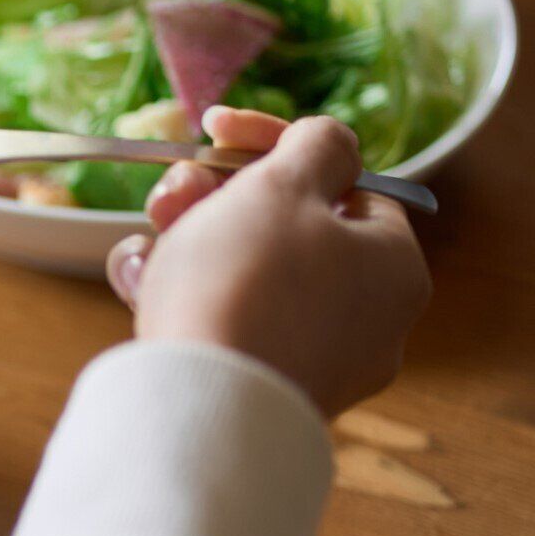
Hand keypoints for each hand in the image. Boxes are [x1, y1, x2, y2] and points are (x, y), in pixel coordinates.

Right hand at [105, 109, 431, 417]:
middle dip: (219, 199)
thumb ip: (318, 143)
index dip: (276, 147)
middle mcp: (369, 319)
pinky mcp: (262, 394)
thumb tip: (329, 145)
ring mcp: (315, 363)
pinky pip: (226, 327)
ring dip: (189, 244)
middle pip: (289, 231)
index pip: (346, 184)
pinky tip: (141, 287)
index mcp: (394, 264)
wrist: (200, 404)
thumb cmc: (248, 281)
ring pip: (248, 278)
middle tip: (173, 193)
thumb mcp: (284, 185)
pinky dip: (185, 299)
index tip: (217, 131)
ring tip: (144, 246)